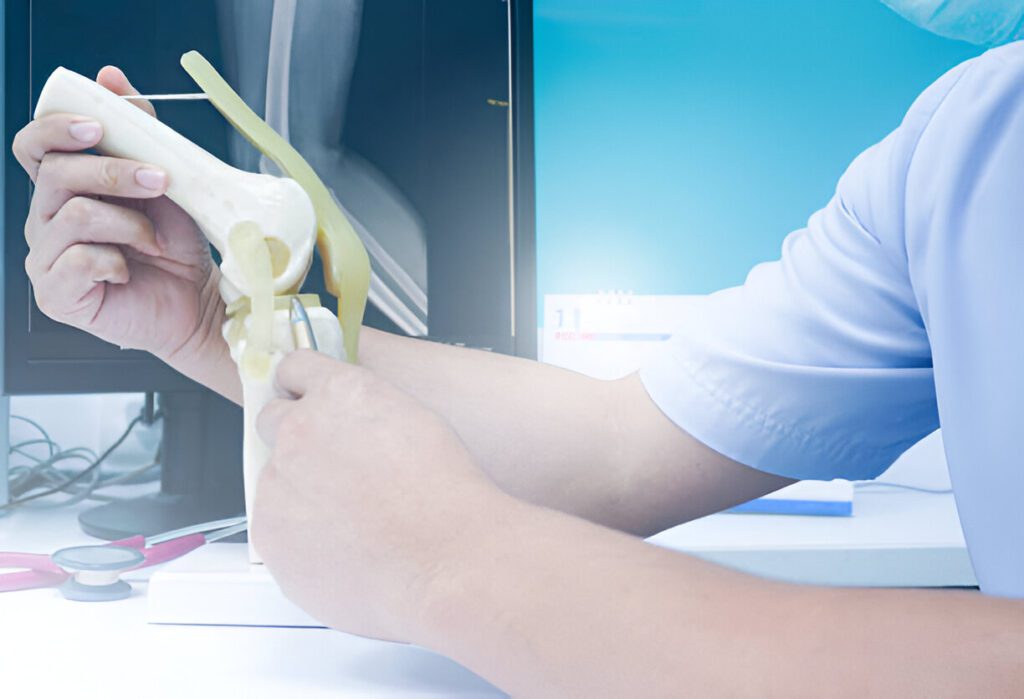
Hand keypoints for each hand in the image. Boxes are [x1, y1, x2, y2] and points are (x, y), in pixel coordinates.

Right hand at [12, 66, 221, 362]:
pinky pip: (77, 261)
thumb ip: (138, 131)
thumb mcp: (165, 181)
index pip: (34, 146)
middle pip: (57, 174)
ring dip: (128, 223)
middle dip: (114, 172)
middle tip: (160, 180)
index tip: (95, 125)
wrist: (198, 302)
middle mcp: (47, 219)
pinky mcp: (58, 295)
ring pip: (74, 215)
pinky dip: (115, 261)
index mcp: (66, 188)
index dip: (54, 128)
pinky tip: (130, 271)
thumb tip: (110, 76)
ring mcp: (46, 259)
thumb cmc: (177, 245)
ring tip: (155, 241)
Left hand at [254, 350, 511, 642]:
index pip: (295, 368)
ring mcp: (278, 484)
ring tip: (353, 522)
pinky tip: (344, 548)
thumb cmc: (444, 494)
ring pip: (276, 482)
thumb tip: (347, 419)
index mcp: (339, 392)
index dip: (303, 387)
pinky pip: (277, 530)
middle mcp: (299, 430)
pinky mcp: (270, 534)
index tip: (305, 399)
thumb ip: (363, 410)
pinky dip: (301, 538)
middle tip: (332, 468)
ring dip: (302, 494)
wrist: (445, 559)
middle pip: (272, 420)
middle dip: (295, 437)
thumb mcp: (412, 419)